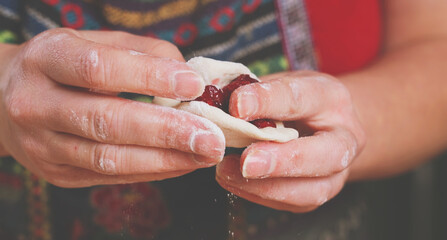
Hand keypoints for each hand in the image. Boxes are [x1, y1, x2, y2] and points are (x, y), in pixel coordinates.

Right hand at [0, 29, 224, 186]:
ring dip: (164, 159)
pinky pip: (110, 176)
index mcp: (46, 59)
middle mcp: (35, 104)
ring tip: (204, 155)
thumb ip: (142, 52)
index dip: (149, 77)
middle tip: (210, 136)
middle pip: (105, 121)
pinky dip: (152, 171)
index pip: (99, 69)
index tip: (193, 85)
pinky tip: (182, 163)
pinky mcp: (57, 173)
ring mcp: (43, 145)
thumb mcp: (95, 42)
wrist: (6, 100)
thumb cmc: (65, 66)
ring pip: (108, 158)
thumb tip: (189, 76)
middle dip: (166, 131)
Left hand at [216, 71, 364, 211]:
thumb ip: (255, 92)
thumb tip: (219, 102)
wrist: (320, 122)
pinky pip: (293, 203)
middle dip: (282, 160)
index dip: (268, 101)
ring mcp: (337, 171)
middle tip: (247, 162)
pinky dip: (259, 195)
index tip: (236, 105)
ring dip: (267, 186)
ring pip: (313, 190)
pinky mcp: (320, 193)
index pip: (301, 98)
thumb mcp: (278, 83)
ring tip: (227, 173)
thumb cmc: (294, 100)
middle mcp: (345, 136)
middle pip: (325, 155)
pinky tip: (233, 182)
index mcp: (331, 98)